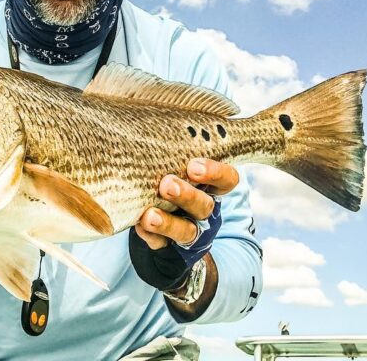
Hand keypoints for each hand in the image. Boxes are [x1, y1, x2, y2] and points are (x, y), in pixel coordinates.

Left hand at [129, 158, 238, 292]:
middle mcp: (203, 210)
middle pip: (205, 205)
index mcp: (209, 187)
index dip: (216, 173)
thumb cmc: (165, 179)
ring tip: (149, 216)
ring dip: (168, 223)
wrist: (155, 222)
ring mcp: (189, 231)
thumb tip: (146, 120)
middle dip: (187, 195)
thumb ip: (170, 153)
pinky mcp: (169, 247)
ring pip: (186, 231)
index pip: (227, 179)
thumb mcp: (173, 165)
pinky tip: (139, 227)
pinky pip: (161, 244)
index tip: (193, 166)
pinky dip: (150, 236)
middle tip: (167, 184)